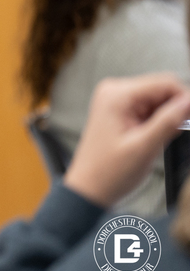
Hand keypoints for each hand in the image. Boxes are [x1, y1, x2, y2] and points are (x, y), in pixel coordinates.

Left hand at [63, 73, 189, 207]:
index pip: (165, 83)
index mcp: (116, 95)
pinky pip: (150, 108)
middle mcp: (114, 92)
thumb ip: (169, 121)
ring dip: (168, 116)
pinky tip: (155, 137)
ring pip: (159, 99)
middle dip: (177, 109)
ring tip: (160, 139)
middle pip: (162, 88)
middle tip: (180, 131)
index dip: (186, 99)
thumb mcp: (144, 147)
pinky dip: (160, 121)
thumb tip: (189, 100)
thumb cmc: (109, 172)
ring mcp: (116, 100)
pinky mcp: (120, 110)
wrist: (90, 187)